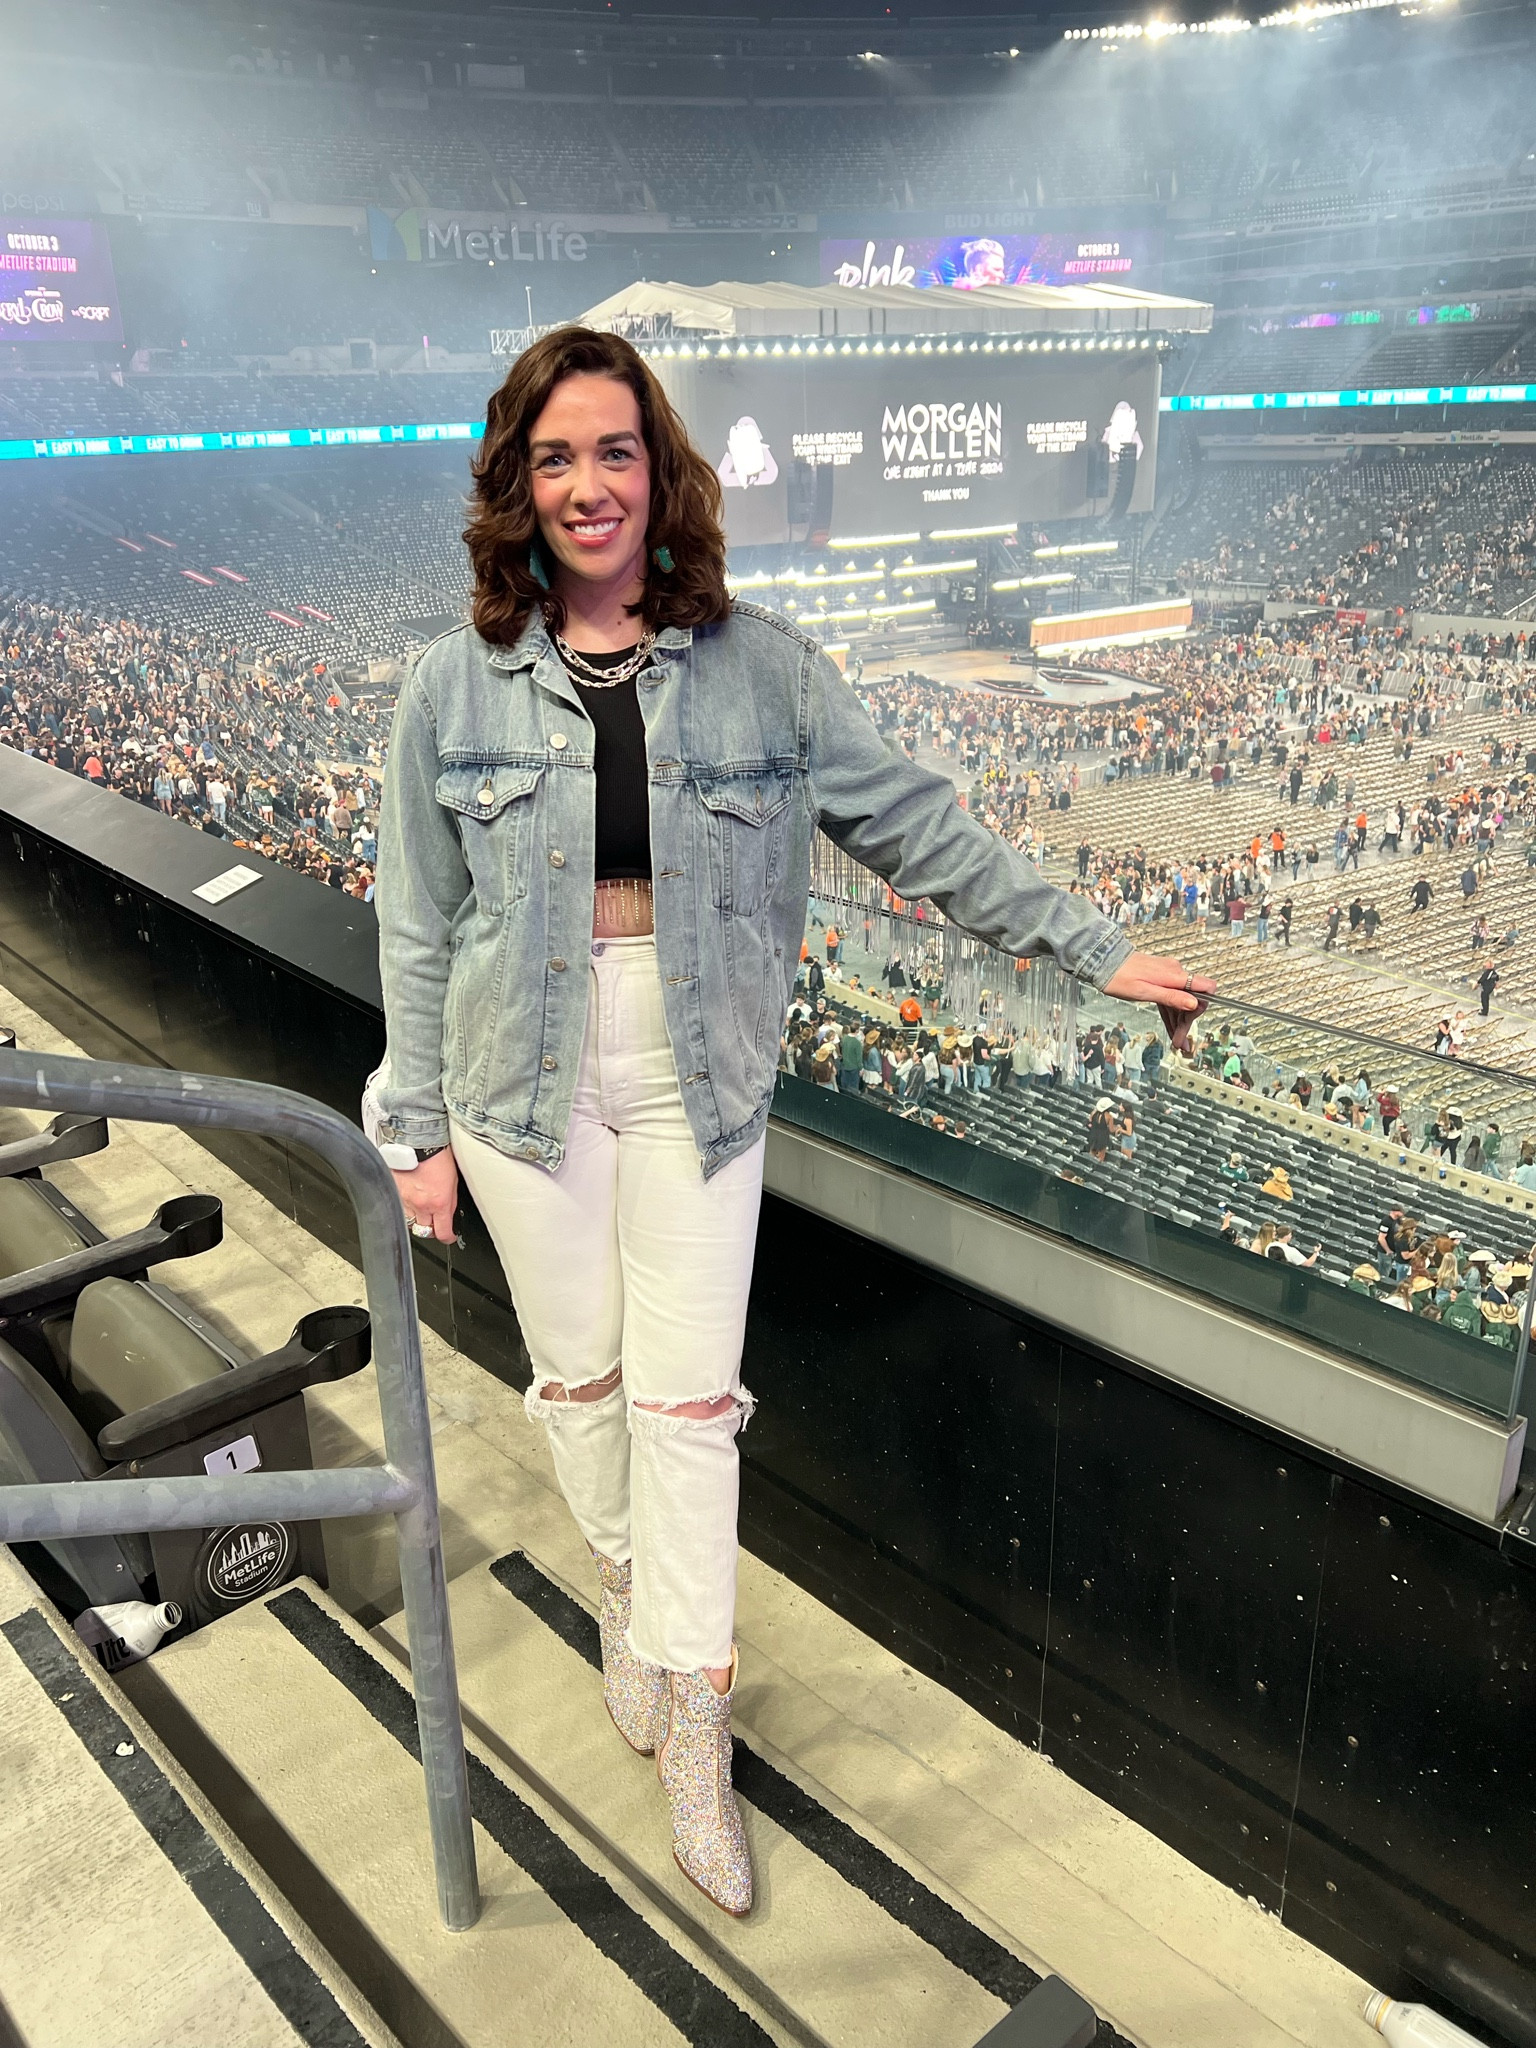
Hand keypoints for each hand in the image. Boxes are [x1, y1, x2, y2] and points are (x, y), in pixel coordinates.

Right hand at [392, 1147, 459, 1244]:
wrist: (418, 1140)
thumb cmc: (437, 1155)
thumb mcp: (453, 1180)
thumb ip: (450, 1200)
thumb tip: (448, 1213)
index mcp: (439, 1203)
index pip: (443, 1232)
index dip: (447, 1237)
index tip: (449, 1236)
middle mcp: (421, 1205)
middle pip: (424, 1231)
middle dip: (430, 1229)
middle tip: (433, 1222)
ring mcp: (405, 1200)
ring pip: (409, 1220)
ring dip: (416, 1217)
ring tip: (421, 1205)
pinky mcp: (393, 1192)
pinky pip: (399, 1206)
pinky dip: (404, 1205)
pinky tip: (409, 1194)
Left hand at [1102, 951, 1216, 1054]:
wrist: (1104, 961)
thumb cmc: (1118, 976)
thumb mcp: (1144, 992)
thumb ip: (1170, 997)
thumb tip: (1193, 1003)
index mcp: (1174, 975)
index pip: (1206, 987)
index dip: (1204, 1006)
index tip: (1193, 1022)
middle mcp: (1174, 972)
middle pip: (1192, 999)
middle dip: (1187, 1022)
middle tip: (1180, 1043)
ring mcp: (1168, 974)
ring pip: (1181, 1001)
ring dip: (1179, 1021)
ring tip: (1176, 1040)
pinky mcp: (1161, 977)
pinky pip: (1171, 997)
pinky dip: (1171, 1012)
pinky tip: (1171, 1026)